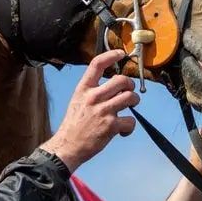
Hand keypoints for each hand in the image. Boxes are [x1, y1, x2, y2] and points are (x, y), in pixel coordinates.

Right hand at [41, 50, 137, 171]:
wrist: (67, 146)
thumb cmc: (74, 124)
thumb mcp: (78, 100)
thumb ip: (93, 91)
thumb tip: (112, 85)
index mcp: (84, 89)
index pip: (97, 64)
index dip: (111, 55)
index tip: (121, 53)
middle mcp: (93, 97)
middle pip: (122, 80)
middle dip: (130, 85)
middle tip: (129, 91)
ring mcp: (103, 111)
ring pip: (130, 97)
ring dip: (134, 102)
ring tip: (128, 108)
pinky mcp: (111, 126)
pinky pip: (131, 120)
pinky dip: (129, 127)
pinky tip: (122, 131)